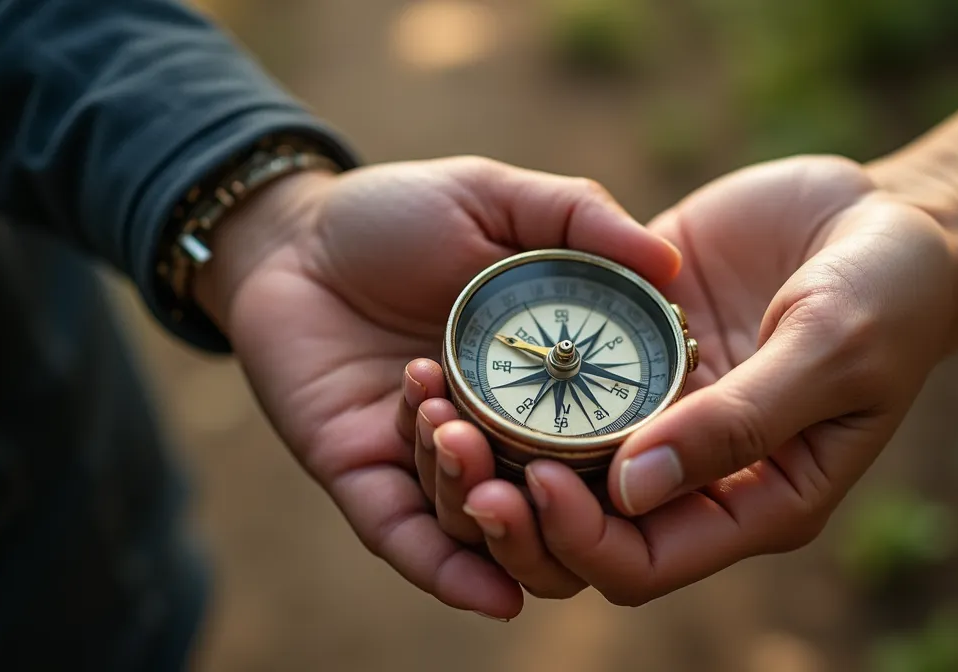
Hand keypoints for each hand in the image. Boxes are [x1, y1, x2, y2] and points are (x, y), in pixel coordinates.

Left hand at [192, 156, 680, 618]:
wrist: (287, 231)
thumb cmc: (395, 213)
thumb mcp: (495, 199)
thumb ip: (579, 218)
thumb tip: (670, 264)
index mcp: (538, 375)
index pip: (604, 435)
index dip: (638, 455)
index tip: (660, 443)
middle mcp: (494, 429)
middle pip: (548, 502)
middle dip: (553, 503)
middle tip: (546, 473)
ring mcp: (427, 458)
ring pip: (477, 520)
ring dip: (480, 497)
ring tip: (459, 437)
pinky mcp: (363, 476)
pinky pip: (408, 540)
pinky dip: (450, 574)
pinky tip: (494, 597)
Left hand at [443, 154, 957, 605]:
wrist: (883, 216)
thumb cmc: (887, 292)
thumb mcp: (830, 348)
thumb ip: (740, 422)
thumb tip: (633, 493)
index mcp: (755, 500)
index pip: (645, 563)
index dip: (582, 540)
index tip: (538, 482)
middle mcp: (694, 473)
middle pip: (582, 534)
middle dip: (515, 512)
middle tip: (458, 456)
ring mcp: (657, 414)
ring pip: (554, 466)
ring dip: (492, 454)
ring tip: (437, 410)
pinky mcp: (632, 353)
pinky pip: (557, 388)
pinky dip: (506, 386)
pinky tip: (460, 359)